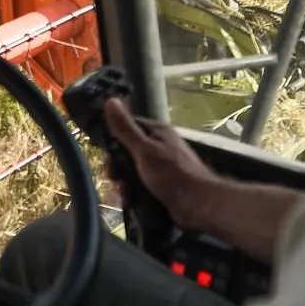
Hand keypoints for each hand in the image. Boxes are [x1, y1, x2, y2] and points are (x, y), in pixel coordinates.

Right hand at [103, 97, 222, 228]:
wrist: (198, 205)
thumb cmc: (171, 173)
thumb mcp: (144, 149)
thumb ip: (125, 128)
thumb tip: (110, 100)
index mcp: (157, 132)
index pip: (128, 128)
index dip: (114, 140)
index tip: (106, 154)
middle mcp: (159, 147)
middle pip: (128, 153)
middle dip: (118, 168)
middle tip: (115, 178)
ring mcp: (161, 168)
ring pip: (133, 172)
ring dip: (125, 184)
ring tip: (125, 195)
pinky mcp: (162, 186)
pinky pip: (141, 187)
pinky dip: (134, 194)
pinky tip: (130, 203)